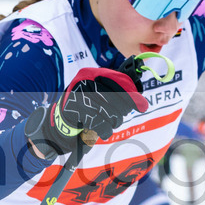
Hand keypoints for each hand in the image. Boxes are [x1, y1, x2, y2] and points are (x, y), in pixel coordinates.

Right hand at [26, 66, 147, 157]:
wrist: (60, 122)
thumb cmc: (85, 109)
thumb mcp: (100, 97)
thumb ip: (121, 95)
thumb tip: (143, 104)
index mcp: (91, 73)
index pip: (120, 82)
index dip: (132, 96)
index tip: (141, 106)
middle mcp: (84, 81)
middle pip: (117, 98)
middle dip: (121, 112)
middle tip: (117, 119)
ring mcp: (79, 96)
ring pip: (110, 113)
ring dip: (113, 123)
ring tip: (107, 125)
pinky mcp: (75, 112)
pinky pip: (101, 124)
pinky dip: (105, 131)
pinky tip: (101, 132)